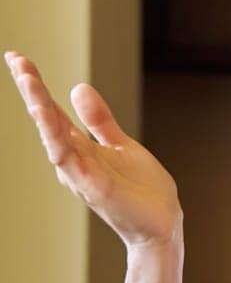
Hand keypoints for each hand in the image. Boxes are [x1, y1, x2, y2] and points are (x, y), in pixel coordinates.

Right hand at [6, 51, 181, 249]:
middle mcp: (73, 160)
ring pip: (52, 136)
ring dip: (40, 109)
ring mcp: (80, 173)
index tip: (18, 57)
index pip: (52, 112)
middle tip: (15, 59)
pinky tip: (47, 116)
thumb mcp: (121, 145)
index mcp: (80, 148)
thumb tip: (77, 86)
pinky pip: (70, 160)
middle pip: (46, 119)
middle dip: (31, 90)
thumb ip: (99, 120)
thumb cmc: (142, 190)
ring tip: (26, 79)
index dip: (35, 85)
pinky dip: (57, 138)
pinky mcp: (94, 187)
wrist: (162, 225)